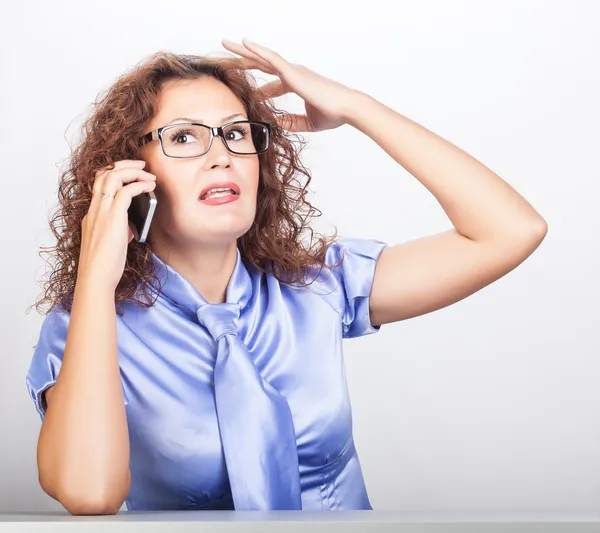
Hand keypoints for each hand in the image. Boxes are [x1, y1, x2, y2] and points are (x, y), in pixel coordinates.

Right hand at [78, 160, 156, 290]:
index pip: (99, 182)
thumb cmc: (104, 265)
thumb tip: (130, 228)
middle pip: (104, 173)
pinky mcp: (113, 217)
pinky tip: (150, 187)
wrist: (96, 277)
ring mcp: (102, 211)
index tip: (130, 171)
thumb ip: (118, 231)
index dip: (114, 172)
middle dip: (124, 164)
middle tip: (142, 164)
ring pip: (113, 176)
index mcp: (92, 213)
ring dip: (133, 171)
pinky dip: (139, 184)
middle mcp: (94, 208)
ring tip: (149, 174)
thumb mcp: (110, 242)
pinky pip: (126, 191)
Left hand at [221, 37, 357, 132]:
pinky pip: (272, 58)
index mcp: (297, 84)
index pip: (273, 85)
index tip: (247, 94)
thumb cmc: (333, 113)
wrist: (347, 108)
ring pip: (262, 57)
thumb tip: (276, 124)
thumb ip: (291, 122)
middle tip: (227, 55)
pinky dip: (258, 51)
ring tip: (226, 43)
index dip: (259, 90)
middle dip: (244, 60)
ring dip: (244, 50)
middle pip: (262, 64)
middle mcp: (293, 73)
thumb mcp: (307, 122)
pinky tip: (245, 44)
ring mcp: (292, 70)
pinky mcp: (293, 72)